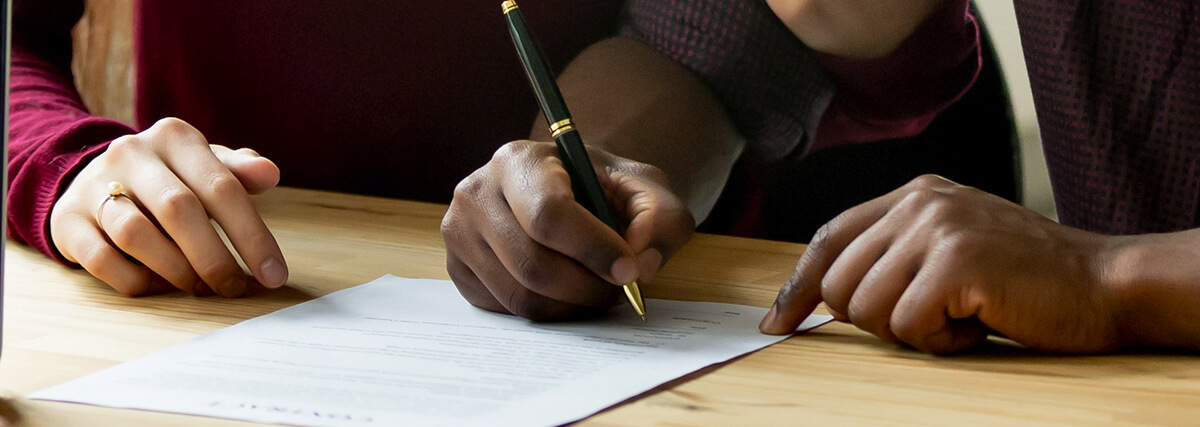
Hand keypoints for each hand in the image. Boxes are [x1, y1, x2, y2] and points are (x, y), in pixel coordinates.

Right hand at [49, 118, 287, 296]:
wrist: (95, 178)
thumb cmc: (170, 178)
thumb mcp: (205, 166)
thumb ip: (238, 172)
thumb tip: (269, 173)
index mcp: (175, 137)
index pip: (222, 187)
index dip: (252, 235)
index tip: (274, 274)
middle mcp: (131, 153)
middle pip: (179, 210)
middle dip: (214, 258)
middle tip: (234, 288)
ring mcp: (94, 185)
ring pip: (136, 235)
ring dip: (176, 270)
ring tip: (200, 287)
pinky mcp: (68, 220)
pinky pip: (103, 260)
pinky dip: (138, 280)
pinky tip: (161, 285)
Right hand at [442, 141, 694, 320]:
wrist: (563, 188)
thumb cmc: (600, 187)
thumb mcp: (644, 188)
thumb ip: (661, 218)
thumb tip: (640, 263)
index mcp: (518, 160)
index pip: (548, 215)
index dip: (594, 250)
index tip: (628, 270)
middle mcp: (476, 193)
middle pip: (533, 265)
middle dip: (586, 288)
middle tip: (618, 289)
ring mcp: (459, 233)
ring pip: (519, 295)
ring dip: (570, 306)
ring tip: (596, 289)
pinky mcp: (458, 268)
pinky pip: (505, 309)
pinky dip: (545, 311)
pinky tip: (565, 290)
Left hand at [759, 175, 1124, 353]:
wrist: (1104, 282)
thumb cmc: (1026, 279)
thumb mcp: (952, 246)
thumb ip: (896, 254)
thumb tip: (823, 297)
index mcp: (915, 194)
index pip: (830, 237)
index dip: (798, 285)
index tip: (778, 322)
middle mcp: (920, 202)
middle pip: (838, 284)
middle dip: (874, 321)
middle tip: (931, 319)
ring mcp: (938, 228)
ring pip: (865, 309)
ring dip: (913, 333)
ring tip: (963, 316)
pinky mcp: (956, 261)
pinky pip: (909, 325)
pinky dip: (942, 343)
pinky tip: (979, 323)